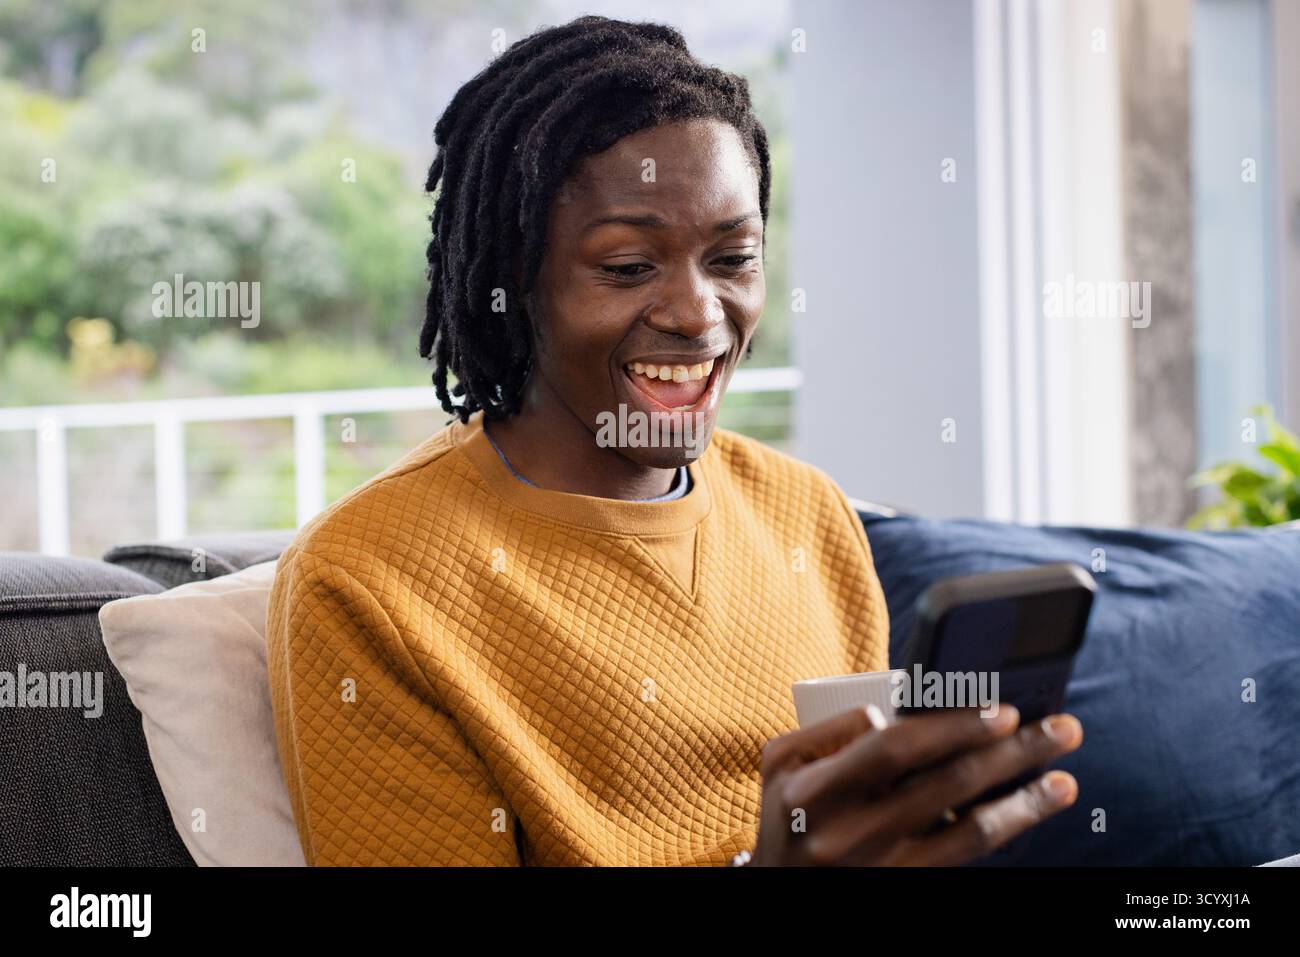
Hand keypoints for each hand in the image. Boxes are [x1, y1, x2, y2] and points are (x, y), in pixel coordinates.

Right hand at [750, 703, 1081, 864]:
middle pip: (945, 784)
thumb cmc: (787, 809)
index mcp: (813, 789)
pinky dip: (1005, 828)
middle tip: (1057, 727)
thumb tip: (896, 710)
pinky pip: (964, 854)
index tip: (999, 708)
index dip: (951, 726)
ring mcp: (881, 864)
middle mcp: (849, 831)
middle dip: (1009, 751)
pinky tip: (1033, 808)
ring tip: (1063, 776)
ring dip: (1024, 799)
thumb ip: (831, 727)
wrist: (778, 885)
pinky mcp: (904, 883)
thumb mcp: (782, 761)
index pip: (893, 748)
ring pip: (968, 828)